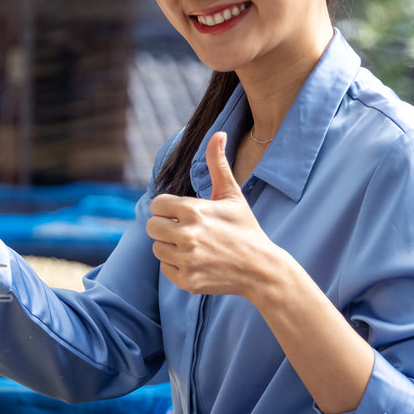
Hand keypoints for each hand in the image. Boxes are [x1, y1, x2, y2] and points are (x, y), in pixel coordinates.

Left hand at [146, 132, 280, 297]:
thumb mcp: (232, 195)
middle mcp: (187, 235)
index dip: (168, 208)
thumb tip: (218, 133)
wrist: (261, 269)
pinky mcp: (186, 280)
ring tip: (194, 246)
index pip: (157, 205)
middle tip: (185, 230)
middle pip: (151, 226)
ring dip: (170, 246)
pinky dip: (177, 266)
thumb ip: (218, 164)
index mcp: (194, 211)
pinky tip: (197, 262)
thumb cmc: (245, 229)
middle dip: (165, 226)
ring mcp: (186, 260)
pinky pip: (165, 268)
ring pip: (157, 248)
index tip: (182, 213)